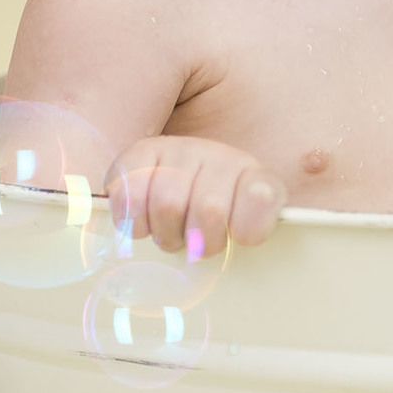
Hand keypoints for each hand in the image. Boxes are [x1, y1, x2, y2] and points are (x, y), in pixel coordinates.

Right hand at [104, 134, 287, 254]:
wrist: (182, 182)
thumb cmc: (215, 220)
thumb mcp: (244, 228)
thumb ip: (253, 227)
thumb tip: (249, 217)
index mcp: (254, 177)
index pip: (262, 198)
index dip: (244, 229)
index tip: (234, 236)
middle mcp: (220, 156)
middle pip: (209, 210)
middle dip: (198, 242)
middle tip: (194, 242)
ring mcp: (181, 150)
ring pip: (167, 204)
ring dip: (165, 233)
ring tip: (169, 232)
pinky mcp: (142, 152)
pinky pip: (130, 193)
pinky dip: (134, 221)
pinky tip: (143, 223)